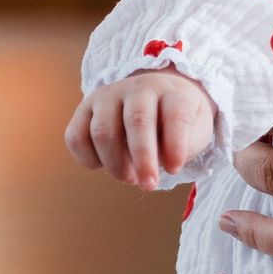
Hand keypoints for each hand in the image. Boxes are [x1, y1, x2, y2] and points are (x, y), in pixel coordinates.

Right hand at [66, 70, 214, 189]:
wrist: (154, 96)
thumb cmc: (176, 122)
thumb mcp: (196, 130)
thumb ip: (186, 145)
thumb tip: (162, 161)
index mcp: (173, 93)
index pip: (176, 114)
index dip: (176, 144)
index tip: (175, 169)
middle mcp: (140, 88)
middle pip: (137, 120)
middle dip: (143, 158)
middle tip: (149, 185)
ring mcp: (109, 95)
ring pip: (103, 131)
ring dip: (115, 164)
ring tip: (130, 178)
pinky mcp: (85, 108)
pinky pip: (76, 136)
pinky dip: (87, 159)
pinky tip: (103, 166)